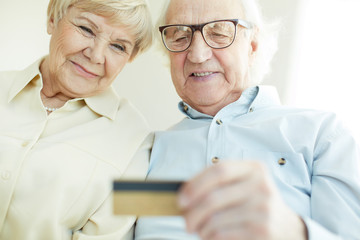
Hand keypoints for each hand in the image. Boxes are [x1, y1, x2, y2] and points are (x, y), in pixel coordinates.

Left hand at [177, 161, 307, 239]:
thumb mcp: (244, 186)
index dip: (195, 184)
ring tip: (200, 230)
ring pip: (215, 219)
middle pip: (213, 197)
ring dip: (201, 228)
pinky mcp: (263, 229)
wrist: (287, 228)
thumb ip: (219, 184)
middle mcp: (261, 185)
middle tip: (186, 221)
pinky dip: (210, 237)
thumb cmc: (256, 204)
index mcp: (254, 168)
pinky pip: (222, 233)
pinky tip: (211, 236)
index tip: (181, 199)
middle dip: (192, 212)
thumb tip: (185, 196)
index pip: (219, 170)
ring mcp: (263, 208)